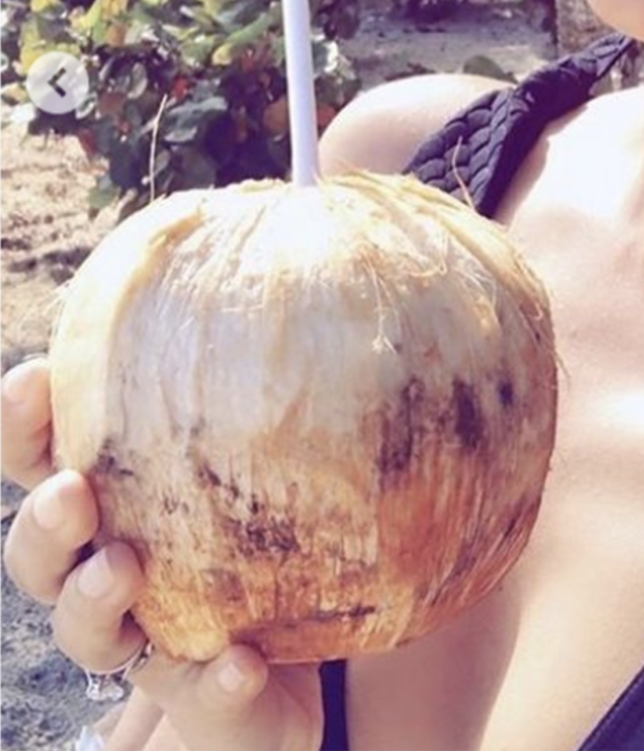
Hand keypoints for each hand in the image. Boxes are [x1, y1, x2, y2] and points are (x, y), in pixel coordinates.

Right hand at [2, 358, 324, 750]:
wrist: (293, 675)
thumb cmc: (263, 540)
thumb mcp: (255, 462)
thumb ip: (257, 390)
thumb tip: (299, 255)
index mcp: (113, 508)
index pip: (42, 463)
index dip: (23, 426)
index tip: (34, 376)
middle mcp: (109, 577)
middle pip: (38, 555)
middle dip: (42, 522)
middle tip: (72, 491)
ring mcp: (150, 648)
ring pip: (88, 633)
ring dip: (95, 599)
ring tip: (123, 567)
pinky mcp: (203, 704)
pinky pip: (200, 698)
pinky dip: (213, 681)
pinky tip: (239, 661)